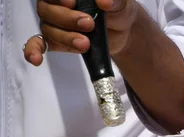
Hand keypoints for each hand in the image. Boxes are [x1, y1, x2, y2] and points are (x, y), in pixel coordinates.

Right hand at [23, 0, 138, 65]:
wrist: (123, 31)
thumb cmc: (116, 10)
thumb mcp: (120, 3)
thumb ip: (113, 0)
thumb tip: (105, 1)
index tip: (72, 2)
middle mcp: (55, 5)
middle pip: (48, 10)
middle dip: (67, 19)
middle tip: (88, 24)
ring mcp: (54, 24)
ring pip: (48, 29)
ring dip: (66, 38)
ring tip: (85, 43)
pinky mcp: (57, 42)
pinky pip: (39, 44)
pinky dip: (34, 50)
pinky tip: (36, 59)